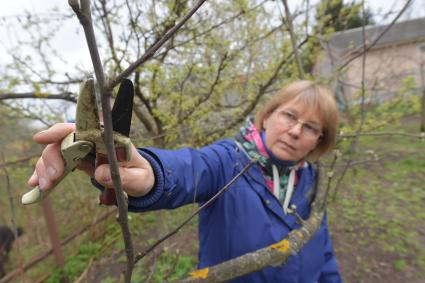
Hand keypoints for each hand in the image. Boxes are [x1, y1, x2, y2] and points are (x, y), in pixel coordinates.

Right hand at [27, 123, 154, 197]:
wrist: (140, 181)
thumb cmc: (141, 175)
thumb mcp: (139, 178)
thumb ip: (124, 176)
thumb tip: (100, 173)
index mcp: (107, 139)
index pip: (81, 127)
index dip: (60, 130)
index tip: (42, 138)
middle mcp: (92, 141)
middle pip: (63, 141)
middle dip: (52, 158)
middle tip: (53, 178)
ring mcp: (82, 151)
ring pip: (55, 153)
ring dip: (45, 168)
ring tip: (45, 186)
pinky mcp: (77, 162)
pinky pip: (57, 165)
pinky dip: (44, 174)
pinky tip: (36, 185)